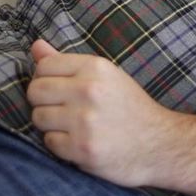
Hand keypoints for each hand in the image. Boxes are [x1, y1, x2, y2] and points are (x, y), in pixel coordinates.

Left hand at [27, 39, 173, 187]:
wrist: (160, 144)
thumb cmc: (129, 108)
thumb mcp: (105, 76)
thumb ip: (66, 62)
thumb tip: (35, 46)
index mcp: (95, 68)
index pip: (44, 66)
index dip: (44, 78)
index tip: (57, 90)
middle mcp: (89, 91)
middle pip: (35, 91)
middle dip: (42, 102)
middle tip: (60, 110)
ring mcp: (85, 121)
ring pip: (38, 118)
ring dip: (50, 125)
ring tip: (71, 127)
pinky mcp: (83, 149)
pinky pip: (49, 142)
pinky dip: (60, 145)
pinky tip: (78, 142)